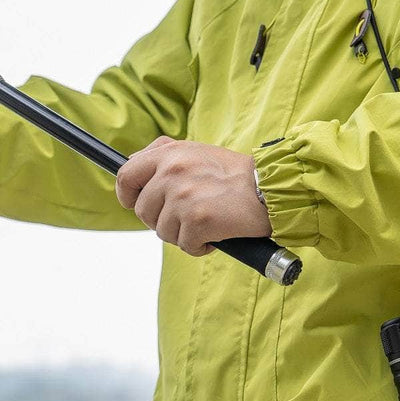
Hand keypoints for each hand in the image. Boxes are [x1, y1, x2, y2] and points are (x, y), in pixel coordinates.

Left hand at [116, 137, 271, 256]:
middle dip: (162, 221)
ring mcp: (183, 197)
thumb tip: (141, 175)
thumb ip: (168, 159)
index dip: (127, 195)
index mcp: (170, 154)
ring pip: (164, 232)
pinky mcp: (197, 221)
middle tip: (186, 221)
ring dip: (184, 235)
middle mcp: (171, 172)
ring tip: (207, 225)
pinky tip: (216, 236)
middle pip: (144, 211)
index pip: (126, 175)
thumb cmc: (240, 176)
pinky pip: (186, 245)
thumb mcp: (199, 153)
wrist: (271, 189)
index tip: (134, 204)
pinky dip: (201, 247)